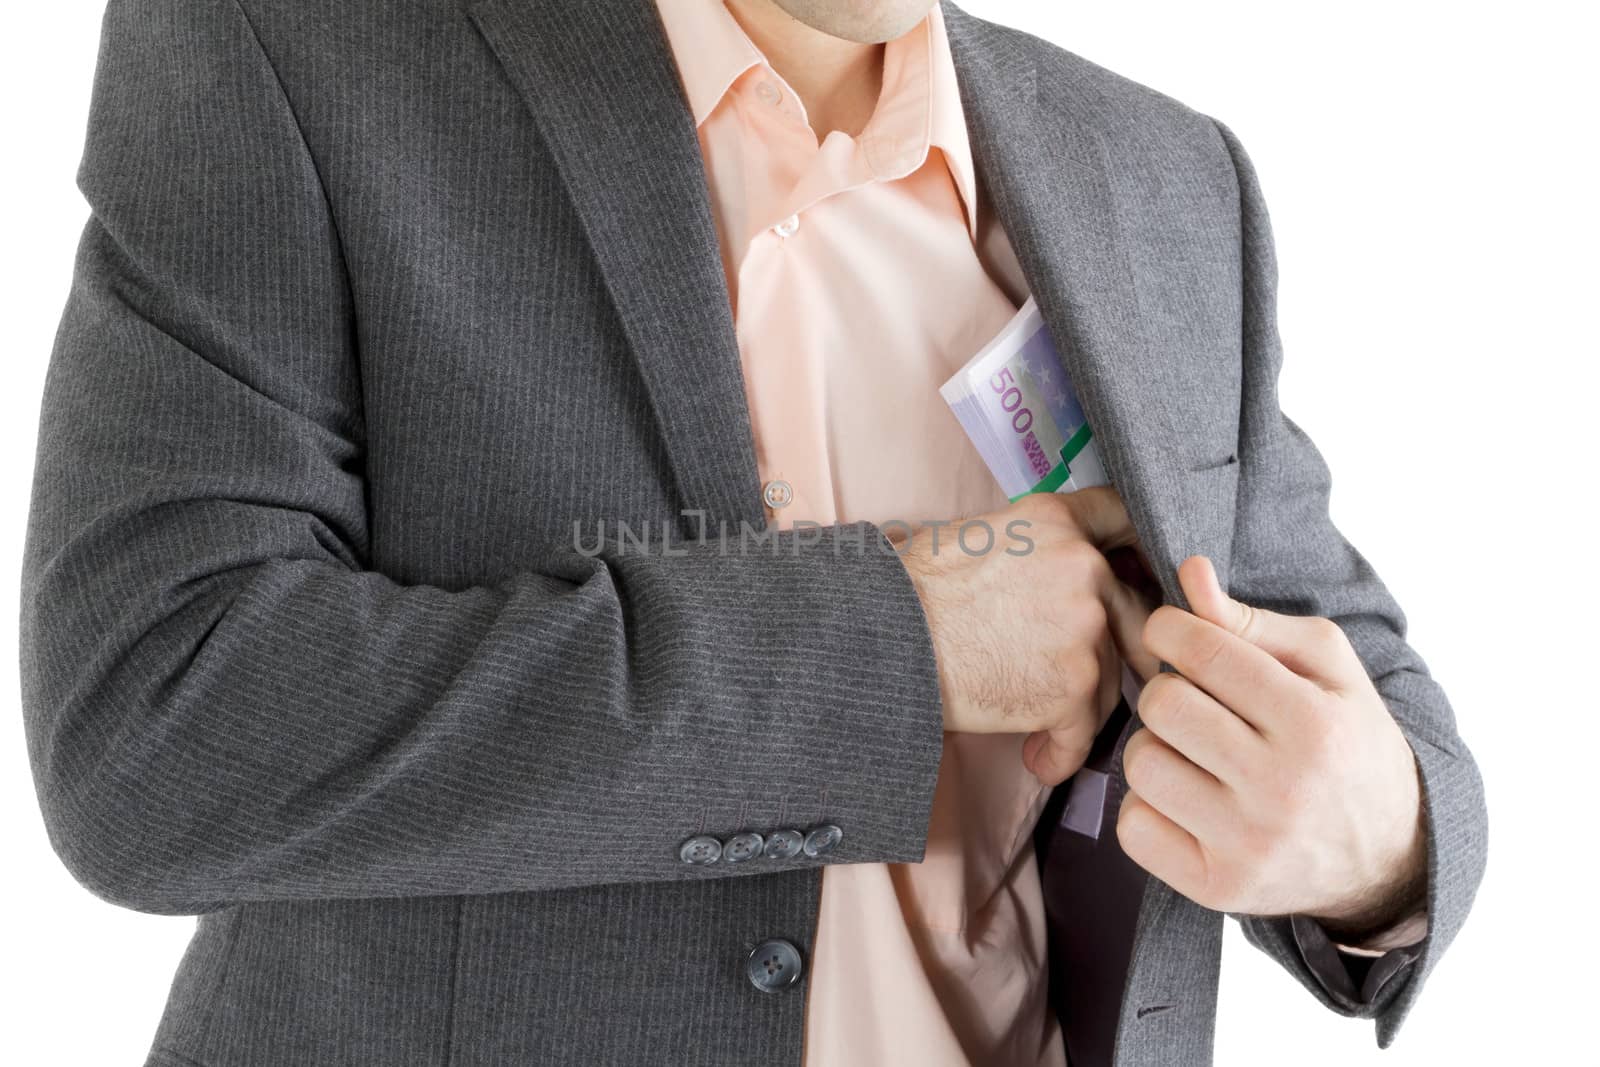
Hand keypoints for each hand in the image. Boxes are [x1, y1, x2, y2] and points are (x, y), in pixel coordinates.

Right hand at [900, 488, 1160, 785]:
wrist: (882, 639)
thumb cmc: (910, 592)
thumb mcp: (975, 537)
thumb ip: (1034, 547)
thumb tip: (1058, 568)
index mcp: (1057, 521)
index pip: (1122, 518)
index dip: (1134, 551)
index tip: (1137, 575)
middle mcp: (1083, 567)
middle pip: (1136, 611)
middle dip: (1129, 645)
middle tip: (1118, 670)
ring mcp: (1084, 629)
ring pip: (1111, 677)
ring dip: (1078, 707)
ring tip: (1037, 728)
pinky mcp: (1073, 688)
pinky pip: (1084, 732)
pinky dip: (1060, 753)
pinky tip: (1035, 758)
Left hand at [1117, 556, 1426, 936]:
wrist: (1386, 856)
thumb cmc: (1347, 742)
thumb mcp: (1326, 669)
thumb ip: (1251, 620)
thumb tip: (1189, 573)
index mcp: (1314, 722)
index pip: (1203, 651)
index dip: (1169, 629)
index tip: (1172, 634)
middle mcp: (1282, 787)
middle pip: (1163, 705)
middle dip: (1166, 690)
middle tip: (1193, 701)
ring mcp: (1248, 844)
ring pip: (1141, 764)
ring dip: (1156, 748)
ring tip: (1193, 753)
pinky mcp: (1217, 888)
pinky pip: (1133, 826)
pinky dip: (1148, 807)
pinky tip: (1187, 800)